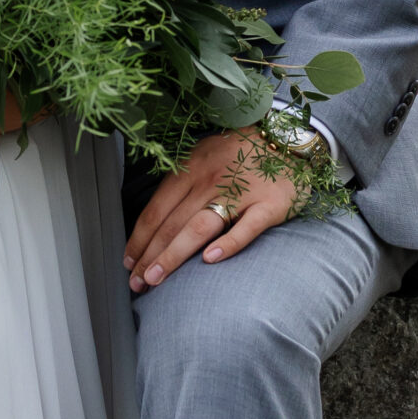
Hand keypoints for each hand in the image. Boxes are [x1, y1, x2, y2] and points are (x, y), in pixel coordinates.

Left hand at [125, 130, 298, 294]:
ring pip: (199, 227)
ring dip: (173, 255)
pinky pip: (247, 227)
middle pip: (172, 223)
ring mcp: (240, 192)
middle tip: (136, 281)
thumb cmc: (241, 151)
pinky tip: (210, 260)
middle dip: (149, 255)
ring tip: (156, 278)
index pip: (157, 209)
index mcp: (191, 168)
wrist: (288, 137)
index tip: (128, 261)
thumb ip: (182, 182)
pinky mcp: (269, 204)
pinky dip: (228, 243)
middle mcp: (210, 180)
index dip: (139, 238)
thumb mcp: (204, 155)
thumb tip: (154, 218)